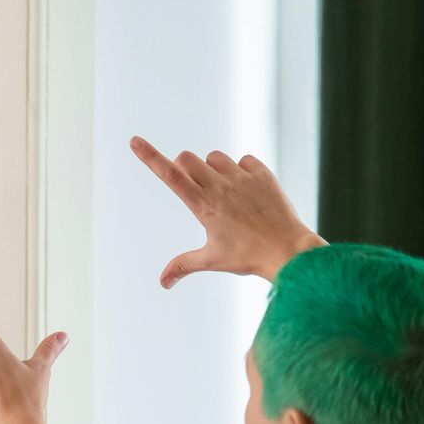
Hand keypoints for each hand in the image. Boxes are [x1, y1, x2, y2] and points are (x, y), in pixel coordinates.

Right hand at [130, 137, 324, 286]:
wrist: (287, 250)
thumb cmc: (248, 257)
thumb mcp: (212, 260)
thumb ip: (184, 265)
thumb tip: (163, 282)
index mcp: (204, 207)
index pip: (170, 176)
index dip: (150, 157)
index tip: (135, 141)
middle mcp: (221, 187)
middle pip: (187, 159)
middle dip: (184, 168)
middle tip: (196, 188)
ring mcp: (242, 178)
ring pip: (214, 157)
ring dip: (212, 169)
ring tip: (225, 193)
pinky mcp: (262, 174)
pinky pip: (243, 160)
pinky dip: (240, 170)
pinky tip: (247, 190)